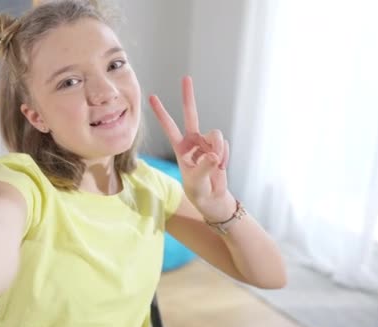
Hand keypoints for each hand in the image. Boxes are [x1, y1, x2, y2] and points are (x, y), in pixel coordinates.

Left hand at [149, 76, 234, 221]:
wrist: (213, 198)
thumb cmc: (199, 191)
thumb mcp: (197, 182)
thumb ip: (205, 167)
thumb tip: (214, 154)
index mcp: (180, 147)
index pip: (169, 127)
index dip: (161, 112)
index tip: (151, 97)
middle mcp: (193, 141)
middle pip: (191, 114)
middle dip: (188, 96)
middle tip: (186, 77)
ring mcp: (206, 142)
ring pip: (215, 134)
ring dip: (219, 149)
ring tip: (217, 165)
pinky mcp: (219, 146)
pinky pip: (224, 145)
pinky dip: (225, 156)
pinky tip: (222, 166)